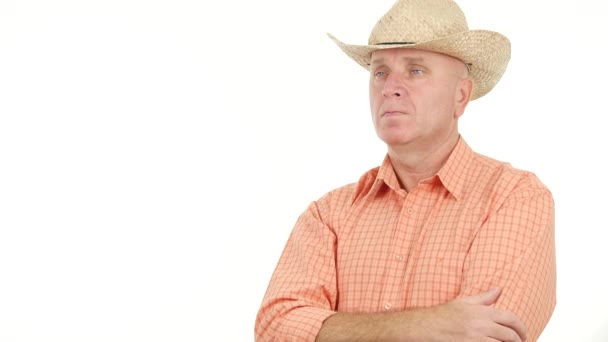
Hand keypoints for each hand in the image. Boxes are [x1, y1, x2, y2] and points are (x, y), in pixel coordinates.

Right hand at [407, 288, 526, 341]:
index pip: (510, 319)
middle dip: (518, 341)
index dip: (521, 328)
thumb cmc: (442, 316)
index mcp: (481, 312)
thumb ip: (483, 298)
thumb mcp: (463, 303)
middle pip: (510, 336)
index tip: (523, 334)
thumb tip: (498, 290)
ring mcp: (476, 339)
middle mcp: (481, 325)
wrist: (423, 327)